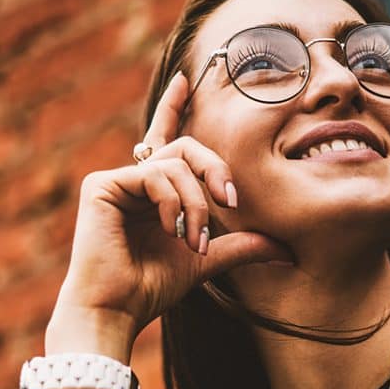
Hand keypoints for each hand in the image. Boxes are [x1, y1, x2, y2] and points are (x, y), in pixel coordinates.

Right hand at [56, 71, 294, 336]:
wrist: (119, 308)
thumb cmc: (154, 286)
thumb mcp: (207, 260)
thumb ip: (241, 246)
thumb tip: (287, 252)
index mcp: (153, 191)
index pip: (167, 141)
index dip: (173, 107)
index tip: (186, 80)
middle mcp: (133, 180)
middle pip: (185, 147)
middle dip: (215, 170)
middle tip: (231, 202)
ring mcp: (116, 180)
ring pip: (175, 164)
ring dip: (196, 203)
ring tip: (195, 240)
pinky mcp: (102, 185)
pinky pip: (154, 174)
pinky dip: (172, 202)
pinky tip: (171, 231)